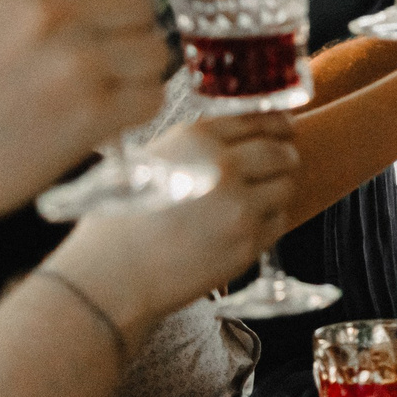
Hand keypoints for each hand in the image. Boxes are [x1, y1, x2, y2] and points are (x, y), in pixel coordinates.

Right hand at [0, 0, 168, 225]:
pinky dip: (137, 108)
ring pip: (154, 51)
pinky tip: (107, 113)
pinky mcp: (90, 115)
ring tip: (105, 85)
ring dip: (138, 70)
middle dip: (131, 29)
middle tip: (109, 51)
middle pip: (142, 6)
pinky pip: (152, 97)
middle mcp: (47, 15)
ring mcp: (73, 64)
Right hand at [42, 114, 300, 329]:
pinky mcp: (249, 243)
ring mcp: (240, 207)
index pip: (257, 119)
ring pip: (286, 186)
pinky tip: (239, 227)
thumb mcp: (148, 162)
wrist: (111, 277)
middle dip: (283, 157)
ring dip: (275, 191)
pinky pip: (278, 222)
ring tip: (249, 200)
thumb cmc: (119, 221)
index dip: (276, 124)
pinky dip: (267, 221)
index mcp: (194, 140)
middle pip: (281, 153)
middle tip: (277, 165)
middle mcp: (223, 168)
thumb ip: (194, 144)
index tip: (283, 128)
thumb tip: (241, 132)